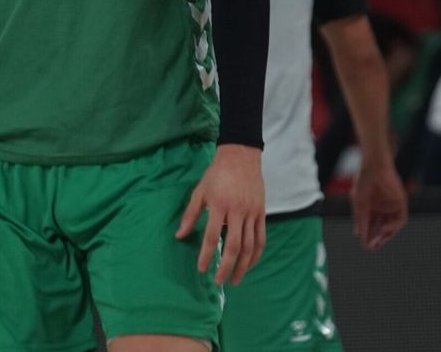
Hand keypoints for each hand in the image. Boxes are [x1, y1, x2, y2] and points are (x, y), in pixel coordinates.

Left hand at [177, 144, 264, 285]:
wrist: (241, 157)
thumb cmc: (216, 175)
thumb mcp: (199, 192)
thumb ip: (190, 215)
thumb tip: (179, 236)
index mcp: (219, 205)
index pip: (211, 236)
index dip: (206, 254)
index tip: (201, 269)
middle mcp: (238, 211)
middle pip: (233, 246)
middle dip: (226, 266)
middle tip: (219, 281)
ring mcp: (252, 213)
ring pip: (249, 246)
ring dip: (242, 266)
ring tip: (234, 280)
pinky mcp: (262, 214)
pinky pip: (261, 239)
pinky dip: (256, 255)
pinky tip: (248, 265)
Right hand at [351, 158, 407, 249]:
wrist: (374, 167)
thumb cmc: (363, 181)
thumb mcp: (359, 202)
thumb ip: (360, 218)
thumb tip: (357, 233)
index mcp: (370, 208)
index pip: (370, 226)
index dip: (368, 236)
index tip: (364, 245)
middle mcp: (382, 209)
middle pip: (381, 229)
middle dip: (377, 239)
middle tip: (372, 247)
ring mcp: (392, 207)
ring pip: (391, 227)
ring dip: (385, 236)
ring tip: (378, 242)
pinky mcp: (401, 203)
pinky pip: (399, 219)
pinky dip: (392, 227)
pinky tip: (384, 229)